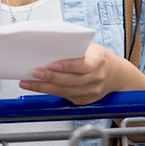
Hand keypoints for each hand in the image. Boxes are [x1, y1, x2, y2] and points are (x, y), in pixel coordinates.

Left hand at [19, 43, 144, 104]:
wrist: (116, 75)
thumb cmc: (98, 58)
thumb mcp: (91, 48)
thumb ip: (74, 49)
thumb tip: (47, 46)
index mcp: (99, 60)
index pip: (84, 65)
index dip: (68, 66)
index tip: (52, 64)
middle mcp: (97, 78)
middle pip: (71, 81)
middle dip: (50, 77)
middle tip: (33, 72)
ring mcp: (91, 91)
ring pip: (65, 91)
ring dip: (44, 87)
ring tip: (28, 82)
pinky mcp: (84, 100)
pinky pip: (64, 97)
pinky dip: (48, 92)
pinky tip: (36, 87)